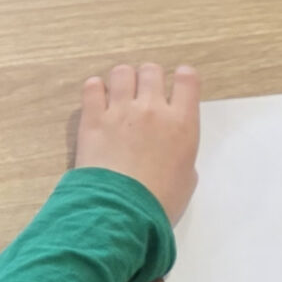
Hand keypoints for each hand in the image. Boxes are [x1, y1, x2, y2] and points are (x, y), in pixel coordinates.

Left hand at [73, 61, 200, 221]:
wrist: (122, 211)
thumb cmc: (160, 202)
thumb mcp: (187, 179)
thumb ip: (182, 155)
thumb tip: (171, 152)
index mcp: (182, 123)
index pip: (188, 80)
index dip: (183, 78)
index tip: (177, 84)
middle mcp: (153, 109)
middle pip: (152, 70)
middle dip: (148, 78)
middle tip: (143, 94)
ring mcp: (121, 111)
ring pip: (122, 72)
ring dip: (122, 80)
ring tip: (118, 95)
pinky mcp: (93, 118)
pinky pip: (92, 88)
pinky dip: (95, 90)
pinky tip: (96, 100)